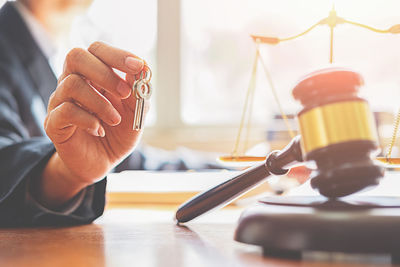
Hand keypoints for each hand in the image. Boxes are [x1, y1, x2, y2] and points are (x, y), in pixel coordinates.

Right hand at [38, 42, 148, 207]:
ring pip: (72, 84)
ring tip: (115, 120)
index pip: (97, 50)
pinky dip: (89, 120)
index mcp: (93, 75)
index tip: (139, 66)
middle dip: (105, 72)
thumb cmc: (118, 133)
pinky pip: (65, 111)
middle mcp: (73, 82)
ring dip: (101, 102)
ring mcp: (60, 101)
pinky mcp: (54, 123)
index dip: (118, 55)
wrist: (100, 163)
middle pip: (76, 56)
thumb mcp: (135, 113)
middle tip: (125, 93)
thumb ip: (138, 92)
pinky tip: (99, 131)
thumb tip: (143, 68)